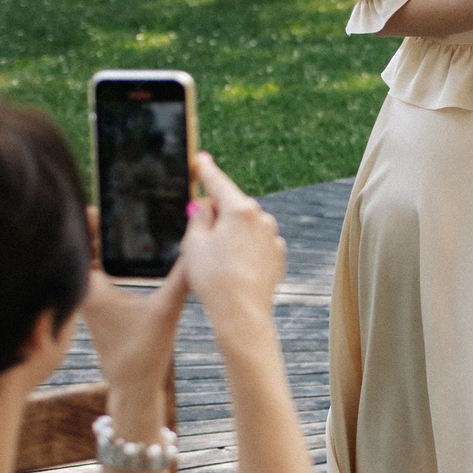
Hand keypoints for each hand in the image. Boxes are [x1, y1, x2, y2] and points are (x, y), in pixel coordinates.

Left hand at [79, 209, 190, 431]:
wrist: (133, 387)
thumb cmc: (142, 354)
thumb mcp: (166, 310)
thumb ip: (182, 278)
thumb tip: (198, 250)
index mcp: (91, 289)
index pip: (81, 245)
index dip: (87, 221)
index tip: (99, 202)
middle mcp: (85, 292)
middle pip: (85, 248)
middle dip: (98, 227)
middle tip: (117, 203)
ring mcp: (91, 300)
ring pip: (91, 261)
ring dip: (102, 243)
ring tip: (122, 219)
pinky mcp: (99, 307)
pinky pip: (99, 273)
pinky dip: (108, 259)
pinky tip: (127, 250)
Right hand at [179, 152, 286, 328]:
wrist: (241, 313)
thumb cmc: (214, 279)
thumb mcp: (193, 244)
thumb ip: (199, 218)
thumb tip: (207, 206)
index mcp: (240, 210)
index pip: (218, 182)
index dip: (206, 170)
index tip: (201, 159)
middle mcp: (262, 219)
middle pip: (233, 207)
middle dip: (216, 215)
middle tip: (198, 235)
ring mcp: (273, 238)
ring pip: (245, 228)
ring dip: (231, 235)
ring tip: (216, 262)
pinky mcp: (278, 256)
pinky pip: (256, 245)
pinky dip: (244, 251)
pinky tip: (233, 270)